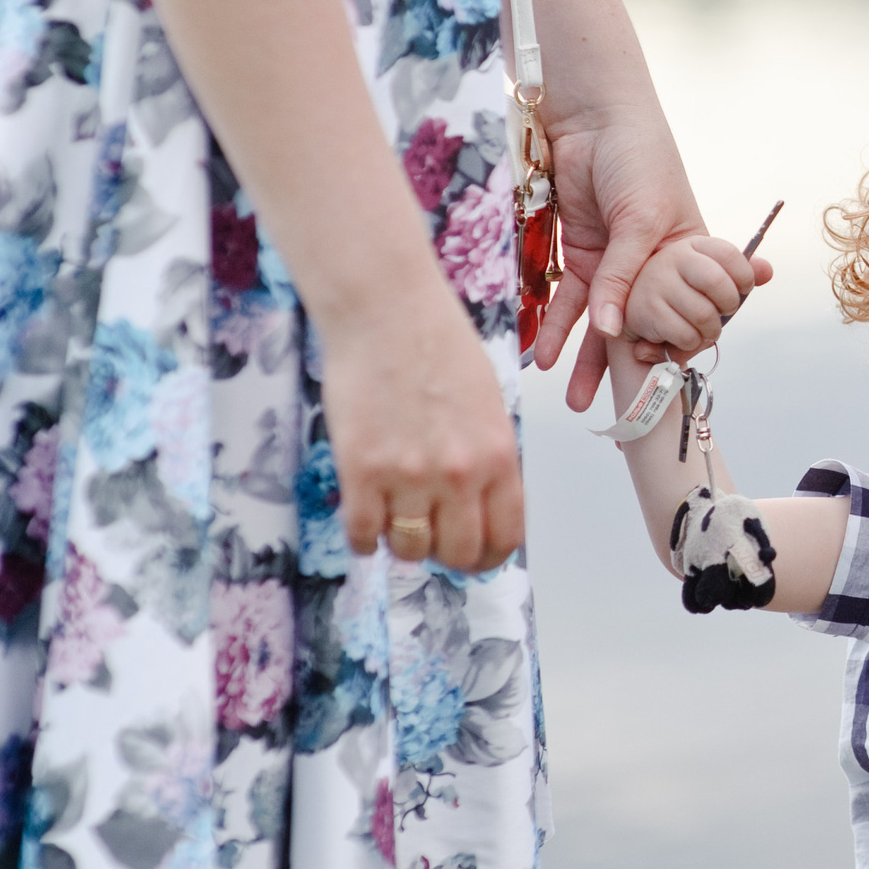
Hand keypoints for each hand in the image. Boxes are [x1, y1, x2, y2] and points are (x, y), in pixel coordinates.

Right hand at [319, 290, 523, 571]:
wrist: (386, 313)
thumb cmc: (439, 346)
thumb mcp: (488, 404)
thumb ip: (488, 457)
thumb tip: (481, 504)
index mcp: (499, 455)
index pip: (507, 535)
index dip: (491, 556)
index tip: (478, 556)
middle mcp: (460, 472)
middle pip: (460, 552)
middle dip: (448, 554)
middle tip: (434, 541)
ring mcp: (409, 474)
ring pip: (411, 549)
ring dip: (405, 543)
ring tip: (398, 520)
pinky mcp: (361, 470)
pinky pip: (364, 533)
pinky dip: (365, 538)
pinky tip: (366, 520)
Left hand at [534, 103, 704, 406]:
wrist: (592, 115)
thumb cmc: (639, 157)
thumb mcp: (641, 220)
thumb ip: (623, 278)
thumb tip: (610, 333)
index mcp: (688, 256)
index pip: (689, 313)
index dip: (678, 345)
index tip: (665, 380)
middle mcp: (653, 266)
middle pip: (641, 326)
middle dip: (630, 368)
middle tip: (621, 412)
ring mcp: (614, 261)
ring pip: (601, 322)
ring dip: (586, 359)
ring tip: (577, 400)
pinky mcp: (577, 253)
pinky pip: (566, 300)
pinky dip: (554, 326)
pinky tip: (543, 355)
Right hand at [622, 232, 769, 352]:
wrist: (630, 308)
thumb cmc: (673, 292)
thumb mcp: (704, 272)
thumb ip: (738, 270)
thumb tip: (767, 271)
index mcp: (690, 244)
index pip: (730, 254)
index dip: (744, 278)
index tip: (742, 290)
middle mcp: (671, 258)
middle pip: (720, 286)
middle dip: (728, 308)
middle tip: (720, 315)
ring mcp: (654, 283)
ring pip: (705, 315)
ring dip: (710, 331)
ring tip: (702, 330)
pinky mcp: (642, 310)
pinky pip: (685, 334)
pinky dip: (691, 343)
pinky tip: (683, 337)